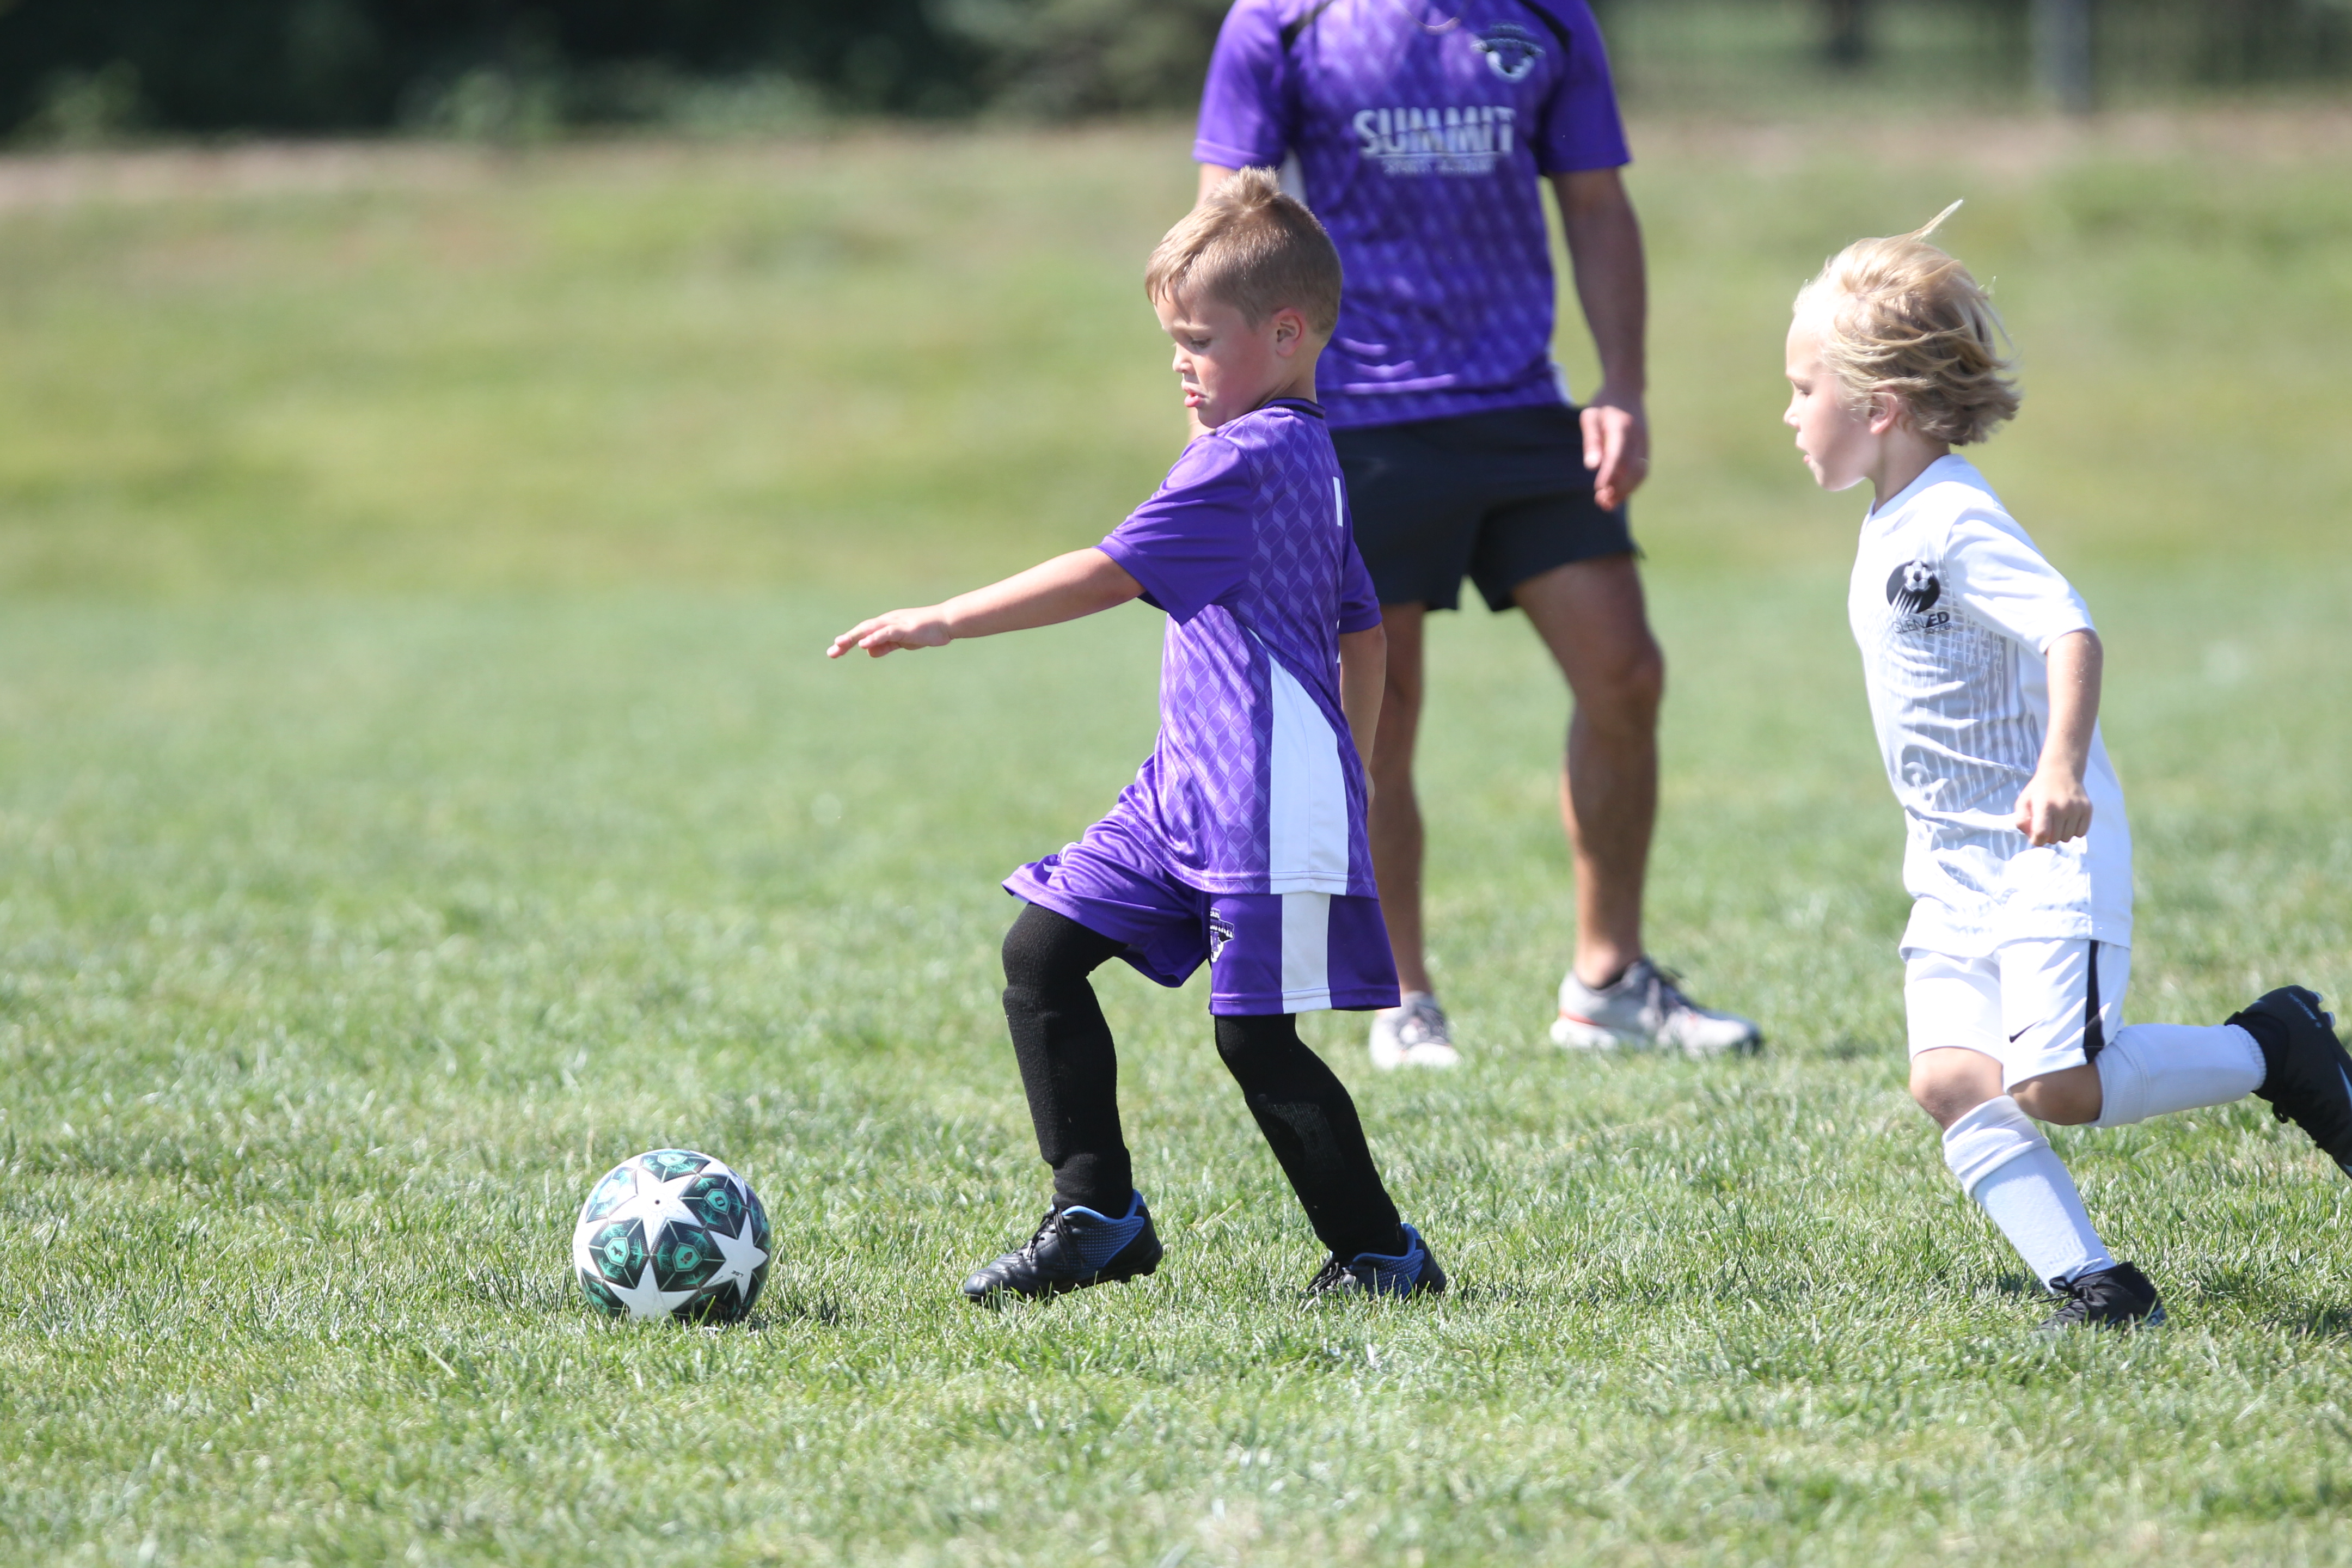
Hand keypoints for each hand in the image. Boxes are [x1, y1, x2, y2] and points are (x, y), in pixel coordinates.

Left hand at [827, 607, 950, 658]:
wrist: (945, 623)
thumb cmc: (925, 631)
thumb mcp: (902, 642)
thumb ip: (886, 646)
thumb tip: (868, 651)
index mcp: (885, 626)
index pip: (863, 633)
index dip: (848, 642)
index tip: (834, 652)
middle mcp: (887, 621)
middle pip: (862, 630)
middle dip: (846, 640)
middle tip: (831, 652)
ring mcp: (895, 623)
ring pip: (870, 629)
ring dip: (854, 636)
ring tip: (840, 644)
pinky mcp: (905, 628)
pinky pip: (886, 633)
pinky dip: (874, 637)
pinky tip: (863, 644)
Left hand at [1580, 392, 1649, 511]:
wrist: (1627, 390)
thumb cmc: (1603, 405)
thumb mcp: (1590, 416)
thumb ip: (1591, 440)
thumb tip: (1592, 466)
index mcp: (1622, 427)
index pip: (1618, 455)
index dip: (1610, 474)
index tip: (1599, 489)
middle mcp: (1637, 437)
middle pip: (1633, 469)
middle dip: (1618, 489)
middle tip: (1601, 503)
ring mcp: (1645, 444)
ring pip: (1640, 473)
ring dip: (1626, 491)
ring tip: (1608, 504)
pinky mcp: (1646, 449)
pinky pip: (1642, 471)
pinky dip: (1631, 486)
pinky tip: (1617, 495)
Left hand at [2012, 766, 2092, 845]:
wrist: (2061, 772)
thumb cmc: (2039, 790)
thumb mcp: (2023, 801)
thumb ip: (2021, 820)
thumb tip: (2032, 837)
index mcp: (2044, 805)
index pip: (2042, 833)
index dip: (2037, 840)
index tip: (2035, 836)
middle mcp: (2063, 807)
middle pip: (2055, 839)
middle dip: (2048, 837)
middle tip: (2046, 826)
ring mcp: (2077, 809)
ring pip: (2068, 838)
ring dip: (2061, 835)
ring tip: (2057, 822)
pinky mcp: (2088, 809)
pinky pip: (2081, 833)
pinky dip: (2073, 832)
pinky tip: (2068, 822)